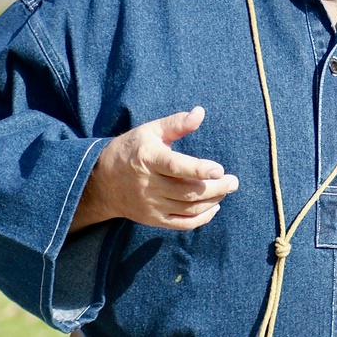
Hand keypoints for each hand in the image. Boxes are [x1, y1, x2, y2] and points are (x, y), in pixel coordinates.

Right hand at [70, 106, 237, 232]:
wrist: (102, 182)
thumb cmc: (131, 150)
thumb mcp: (150, 131)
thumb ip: (176, 124)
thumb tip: (200, 112)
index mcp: (148, 159)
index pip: (176, 167)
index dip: (199, 170)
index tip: (219, 169)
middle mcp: (148, 184)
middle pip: (187, 192)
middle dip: (216, 188)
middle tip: (233, 181)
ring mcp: (151, 204)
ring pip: (188, 208)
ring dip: (213, 201)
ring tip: (226, 190)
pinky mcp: (154, 219)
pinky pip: (182, 224)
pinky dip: (202, 218)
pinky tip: (214, 206)